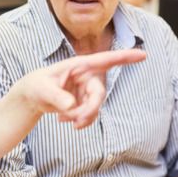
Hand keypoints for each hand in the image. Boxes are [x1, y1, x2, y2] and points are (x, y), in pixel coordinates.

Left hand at [18, 48, 145, 128]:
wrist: (33, 97)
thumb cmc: (37, 86)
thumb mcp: (43, 90)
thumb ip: (57, 97)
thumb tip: (71, 107)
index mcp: (79, 65)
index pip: (106, 60)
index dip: (125, 57)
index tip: (143, 54)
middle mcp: (87, 76)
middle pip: (99, 94)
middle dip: (89, 109)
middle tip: (76, 122)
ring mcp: (87, 89)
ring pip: (95, 107)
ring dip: (82, 117)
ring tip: (64, 120)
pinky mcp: (85, 101)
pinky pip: (90, 114)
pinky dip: (79, 120)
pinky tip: (63, 120)